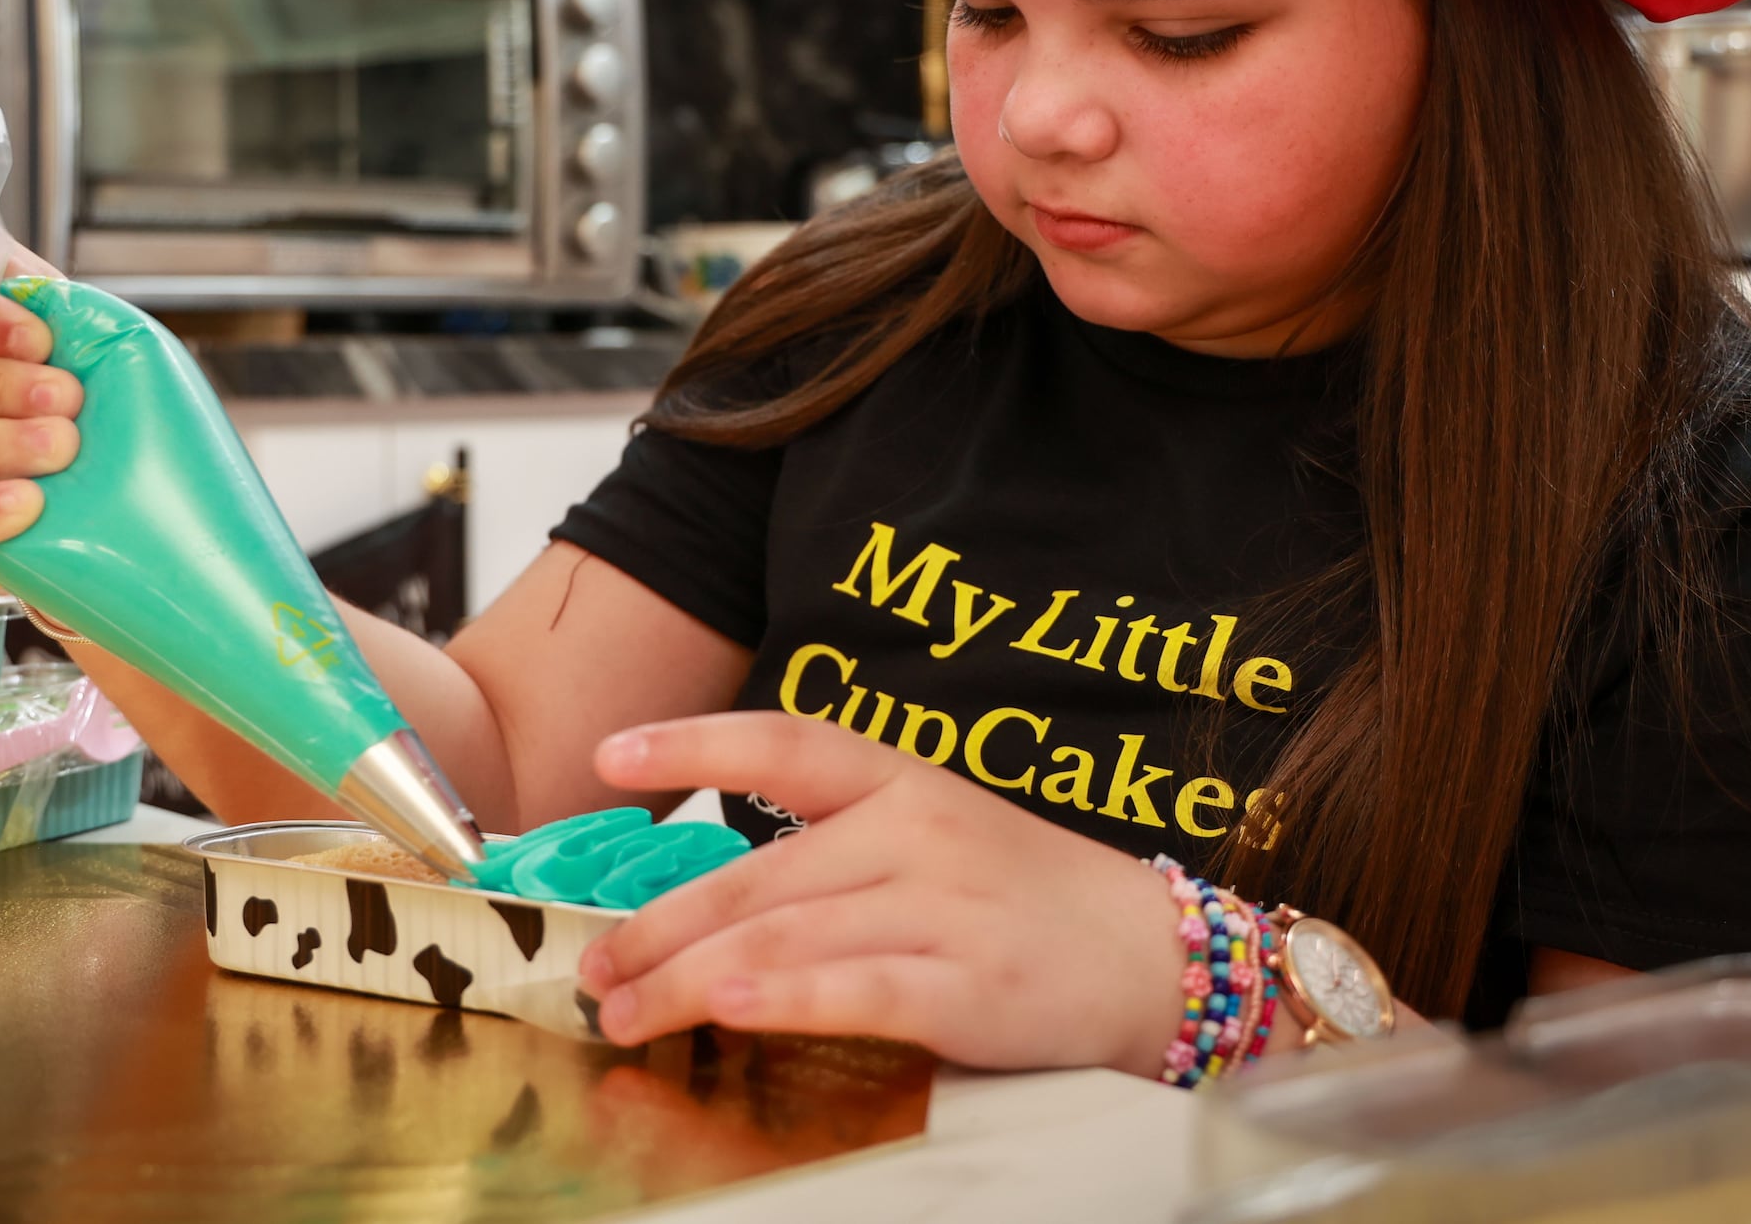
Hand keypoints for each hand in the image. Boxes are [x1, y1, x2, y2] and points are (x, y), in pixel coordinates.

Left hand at [575, 713, 1186, 1072]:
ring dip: (685, 977)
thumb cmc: (1032, 904)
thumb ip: (839, 854)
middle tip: (591, 963)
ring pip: (784, 935)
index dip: (691, 740)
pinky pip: (854, 987)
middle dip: (656, 923)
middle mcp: (917, 832)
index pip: (785, 741)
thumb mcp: (938, 841)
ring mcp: (941, 907)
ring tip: (623, 1009)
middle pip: (756, 875)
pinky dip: (782, 999)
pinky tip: (726, 1010)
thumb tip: (717, 902)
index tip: (608, 754)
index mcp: (905, 782)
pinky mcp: (965, 984)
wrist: (1159, 959)